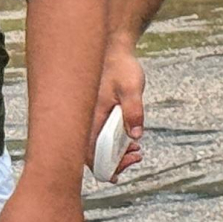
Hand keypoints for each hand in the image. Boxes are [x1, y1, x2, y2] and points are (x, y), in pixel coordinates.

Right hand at [94, 42, 145, 177]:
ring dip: (116, 154)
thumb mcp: (131, 88)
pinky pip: (100, 136)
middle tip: (136, 156)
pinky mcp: (96, 115)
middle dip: (113, 163)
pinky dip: (114, 143)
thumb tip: (135, 135)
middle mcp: (86, 121)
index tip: (121, 170)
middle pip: (91, 155)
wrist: (113, 50)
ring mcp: (90, 118)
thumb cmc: (121, 68)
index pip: (89, 154)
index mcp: (90, 117)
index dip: (103, 167)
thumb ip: (133, 110)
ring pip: (96, 147)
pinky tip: (131, 140)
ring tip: (137, 150)